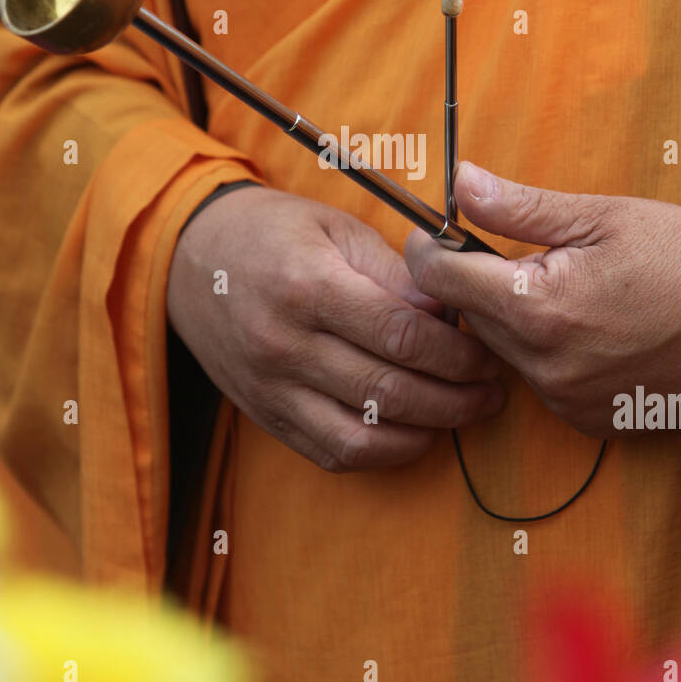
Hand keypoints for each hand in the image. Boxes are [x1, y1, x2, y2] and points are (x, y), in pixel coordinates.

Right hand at [167, 185, 504, 471]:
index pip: (401, 334)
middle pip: (390, 390)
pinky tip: (414, 431)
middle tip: (491, 390)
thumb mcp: (335, 228)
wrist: (189, 257)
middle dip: (456, 397)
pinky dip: (383, 452)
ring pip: (364, 435)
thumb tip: (451, 312)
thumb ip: (395, 273)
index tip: (488, 353)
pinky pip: (333, 453)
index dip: (457, 352)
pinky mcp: (265, 414)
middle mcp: (285, 343)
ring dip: (426, 431)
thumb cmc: (273, 233)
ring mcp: (271, 387)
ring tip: (462, 413)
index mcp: (308, 285)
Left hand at [403, 162, 680, 438]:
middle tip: (521, 253)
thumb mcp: (600, 215)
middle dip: (480, 282)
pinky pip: (540, 380)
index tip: (436, 231)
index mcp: (538, 308)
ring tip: (567, 288)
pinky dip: (548, 352)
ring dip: (515, 319)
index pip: (440, 278)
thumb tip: (459, 182)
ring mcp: (566, 400)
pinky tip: (589, 327)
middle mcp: (544, 366)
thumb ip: (517, 207)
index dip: (429, 248)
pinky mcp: (588, 421)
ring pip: (503, 351)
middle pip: (469, 317)